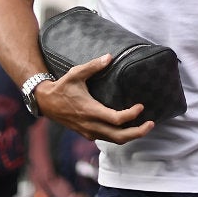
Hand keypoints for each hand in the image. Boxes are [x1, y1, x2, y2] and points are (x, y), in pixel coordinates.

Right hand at [35, 54, 153, 143]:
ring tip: (145, 126)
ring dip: (130, 136)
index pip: (116, 120)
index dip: (131, 115)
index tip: (141, 106)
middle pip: (119, 137)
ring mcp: (89, 131)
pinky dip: (120, 135)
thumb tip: (109, 56)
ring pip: (114, 140)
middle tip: (151, 123)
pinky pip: (107, 138)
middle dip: (137, 132)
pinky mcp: (87, 133)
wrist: (45, 102)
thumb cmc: (62, 87)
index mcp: (90, 111)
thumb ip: (93, 66)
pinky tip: (128, 127)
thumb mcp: (76, 73)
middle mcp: (90, 125)